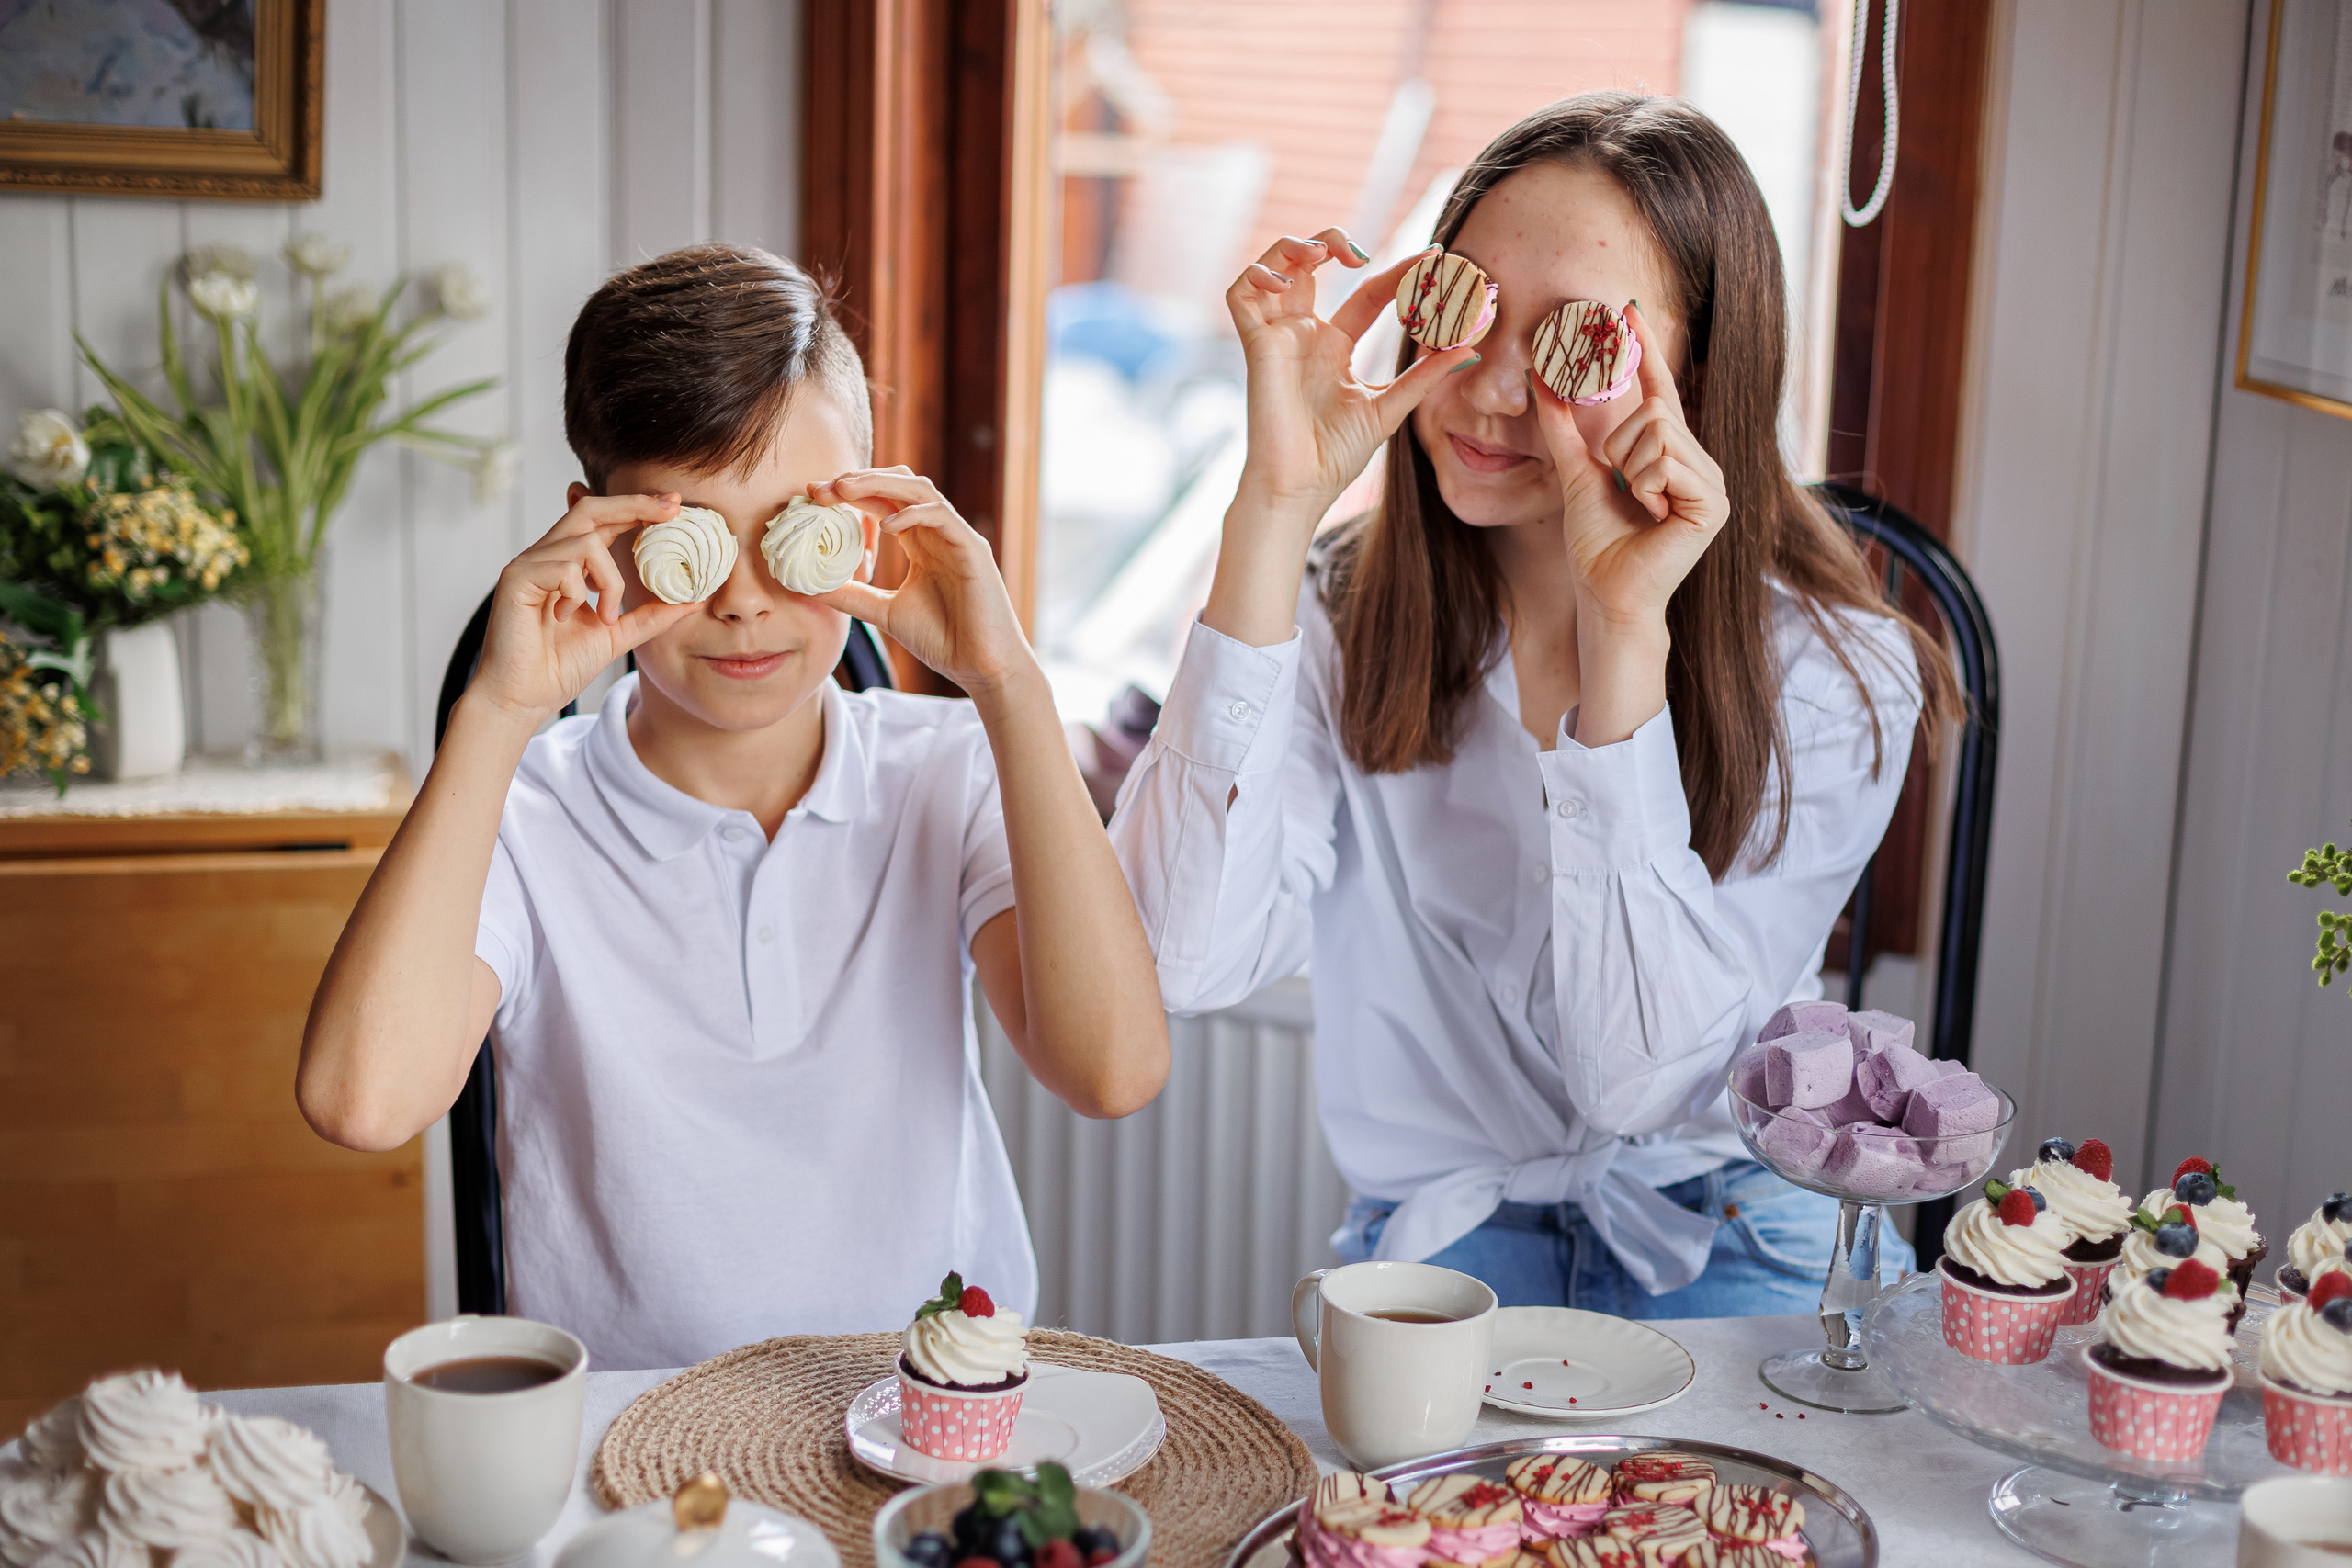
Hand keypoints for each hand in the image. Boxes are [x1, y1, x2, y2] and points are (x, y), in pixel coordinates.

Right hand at [464, 493, 697, 728]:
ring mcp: (529, 563)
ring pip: (587, 542)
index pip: (604, 521)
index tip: (675, 505)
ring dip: (611, 581)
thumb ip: (650, 616)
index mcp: (569, 564)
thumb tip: (693, 601)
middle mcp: (547, 556)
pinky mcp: (517, 577)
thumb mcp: (617, 636)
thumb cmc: (558, 667)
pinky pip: (565, 568)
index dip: (637, 508)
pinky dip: (578, 594)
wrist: (523, 698)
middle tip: (673, 509)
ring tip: (606, 617)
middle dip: (635, 504)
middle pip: (591, 509)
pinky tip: (566, 618)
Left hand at [811, 469, 1032, 700]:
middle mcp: (937, 532)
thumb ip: (852, 595)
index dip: (848, 494)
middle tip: (821, 487)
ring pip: (919, 489)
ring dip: (881, 483)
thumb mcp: (884, 612)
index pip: (881, 502)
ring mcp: (956, 537)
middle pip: (898, 485)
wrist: (980, 666)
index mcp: (919, 542)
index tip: (812, 496)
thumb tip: (807, 586)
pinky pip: (942, 516)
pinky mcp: (972, 549)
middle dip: (859, 480)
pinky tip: (886, 526)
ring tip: (845, 489)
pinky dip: (913, 513)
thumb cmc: (943, 639)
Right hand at [1227, 230, 1485, 527]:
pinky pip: (1241, 292)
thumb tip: (1471, 348)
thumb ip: (1425, 377)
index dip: (1400, 272)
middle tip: (1364, 251)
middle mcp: (1305, 334)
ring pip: (1273, 266)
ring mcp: (1279, 336)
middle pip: (1314, 264)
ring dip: (1294, 246)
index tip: (1436, 255)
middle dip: (1336, 241)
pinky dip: (1258, 274)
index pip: (1370, 293)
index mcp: (1335, 347)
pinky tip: (1284, 282)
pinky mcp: (1255, 345)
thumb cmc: (1335, 457)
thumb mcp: (1390, 408)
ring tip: (1322, 252)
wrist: (1299, 487)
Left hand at [1531, 302, 1728, 628]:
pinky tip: (1653, 515)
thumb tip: (1542, 378)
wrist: (1605, 592)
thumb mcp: (1575, 473)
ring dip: (1630, 470)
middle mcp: (1700, 461)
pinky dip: (1645, 487)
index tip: (1628, 311)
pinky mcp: (1715, 503)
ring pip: (1658, 432)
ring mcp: (1714, 482)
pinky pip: (1666, 461)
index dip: (1645, 352)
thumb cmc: (1596, 542)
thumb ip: (1562, 427)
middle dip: (1621, 449)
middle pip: (1654, 411)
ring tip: (1639, 506)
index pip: (1659, 392)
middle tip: (1623, 489)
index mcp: (1671, 453)